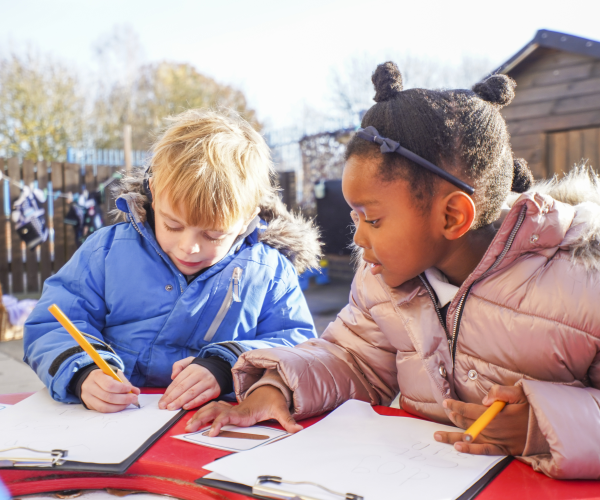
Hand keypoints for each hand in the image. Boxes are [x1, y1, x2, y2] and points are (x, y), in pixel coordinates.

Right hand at [81, 369, 140, 412]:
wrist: (90, 381)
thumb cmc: (105, 377)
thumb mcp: (115, 375)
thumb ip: (125, 383)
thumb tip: (136, 392)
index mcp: (96, 375)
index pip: (109, 384)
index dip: (121, 388)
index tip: (129, 389)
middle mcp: (89, 386)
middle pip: (107, 396)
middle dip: (123, 399)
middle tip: (134, 398)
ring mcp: (87, 397)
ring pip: (104, 406)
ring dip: (119, 406)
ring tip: (129, 403)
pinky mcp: (89, 405)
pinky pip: (102, 410)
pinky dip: (114, 409)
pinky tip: (121, 406)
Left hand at [159, 357, 219, 410]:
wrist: (221, 368)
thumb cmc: (201, 368)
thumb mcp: (190, 361)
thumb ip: (179, 365)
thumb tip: (172, 376)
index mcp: (192, 368)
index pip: (177, 381)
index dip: (168, 392)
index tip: (162, 401)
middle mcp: (200, 374)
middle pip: (183, 387)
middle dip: (172, 398)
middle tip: (164, 406)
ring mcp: (207, 382)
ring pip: (192, 393)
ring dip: (181, 401)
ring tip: (172, 408)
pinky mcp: (214, 390)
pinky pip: (203, 398)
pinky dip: (194, 403)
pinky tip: (186, 407)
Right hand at [185, 385, 302, 434]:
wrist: (270, 391)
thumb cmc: (273, 401)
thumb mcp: (280, 411)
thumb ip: (288, 421)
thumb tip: (297, 429)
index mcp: (244, 411)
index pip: (227, 416)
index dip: (219, 423)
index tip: (212, 431)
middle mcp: (234, 409)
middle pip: (213, 411)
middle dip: (201, 418)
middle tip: (189, 428)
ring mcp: (230, 408)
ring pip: (210, 409)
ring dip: (198, 416)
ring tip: (187, 426)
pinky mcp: (228, 410)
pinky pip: (212, 410)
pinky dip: (201, 414)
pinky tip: (193, 420)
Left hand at [434, 385, 528, 455]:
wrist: (552, 427)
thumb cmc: (535, 407)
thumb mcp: (521, 392)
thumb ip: (501, 392)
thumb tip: (484, 399)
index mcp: (497, 414)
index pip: (470, 409)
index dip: (456, 405)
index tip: (446, 402)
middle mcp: (495, 428)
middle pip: (468, 423)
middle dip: (455, 417)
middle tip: (447, 412)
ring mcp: (499, 440)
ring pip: (471, 437)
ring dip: (453, 436)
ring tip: (438, 436)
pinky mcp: (505, 449)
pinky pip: (486, 451)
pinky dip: (472, 450)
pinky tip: (459, 448)